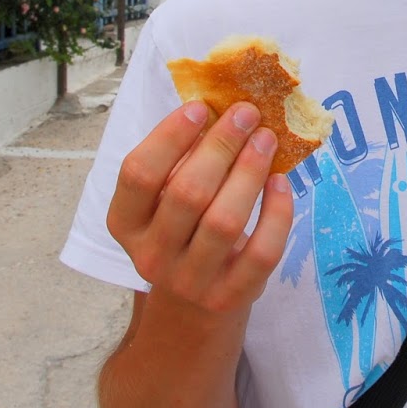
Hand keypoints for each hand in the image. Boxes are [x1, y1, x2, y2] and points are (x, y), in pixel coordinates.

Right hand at [105, 99, 293, 317]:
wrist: (194, 300)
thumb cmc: (182, 228)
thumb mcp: (167, 196)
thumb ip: (182, 158)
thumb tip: (223, 106)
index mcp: (125, 223)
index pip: (138, 175)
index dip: (169, 137)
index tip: (201, 107)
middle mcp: (150, 256)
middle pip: (187, 194)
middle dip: (221, 146)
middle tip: (247, 114)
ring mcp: (190, 282)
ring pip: (224, 221)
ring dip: (250, 171)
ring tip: (266, 139)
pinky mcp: (230, 296)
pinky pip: (261, 252)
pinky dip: (277, 213)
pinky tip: (281, 183)